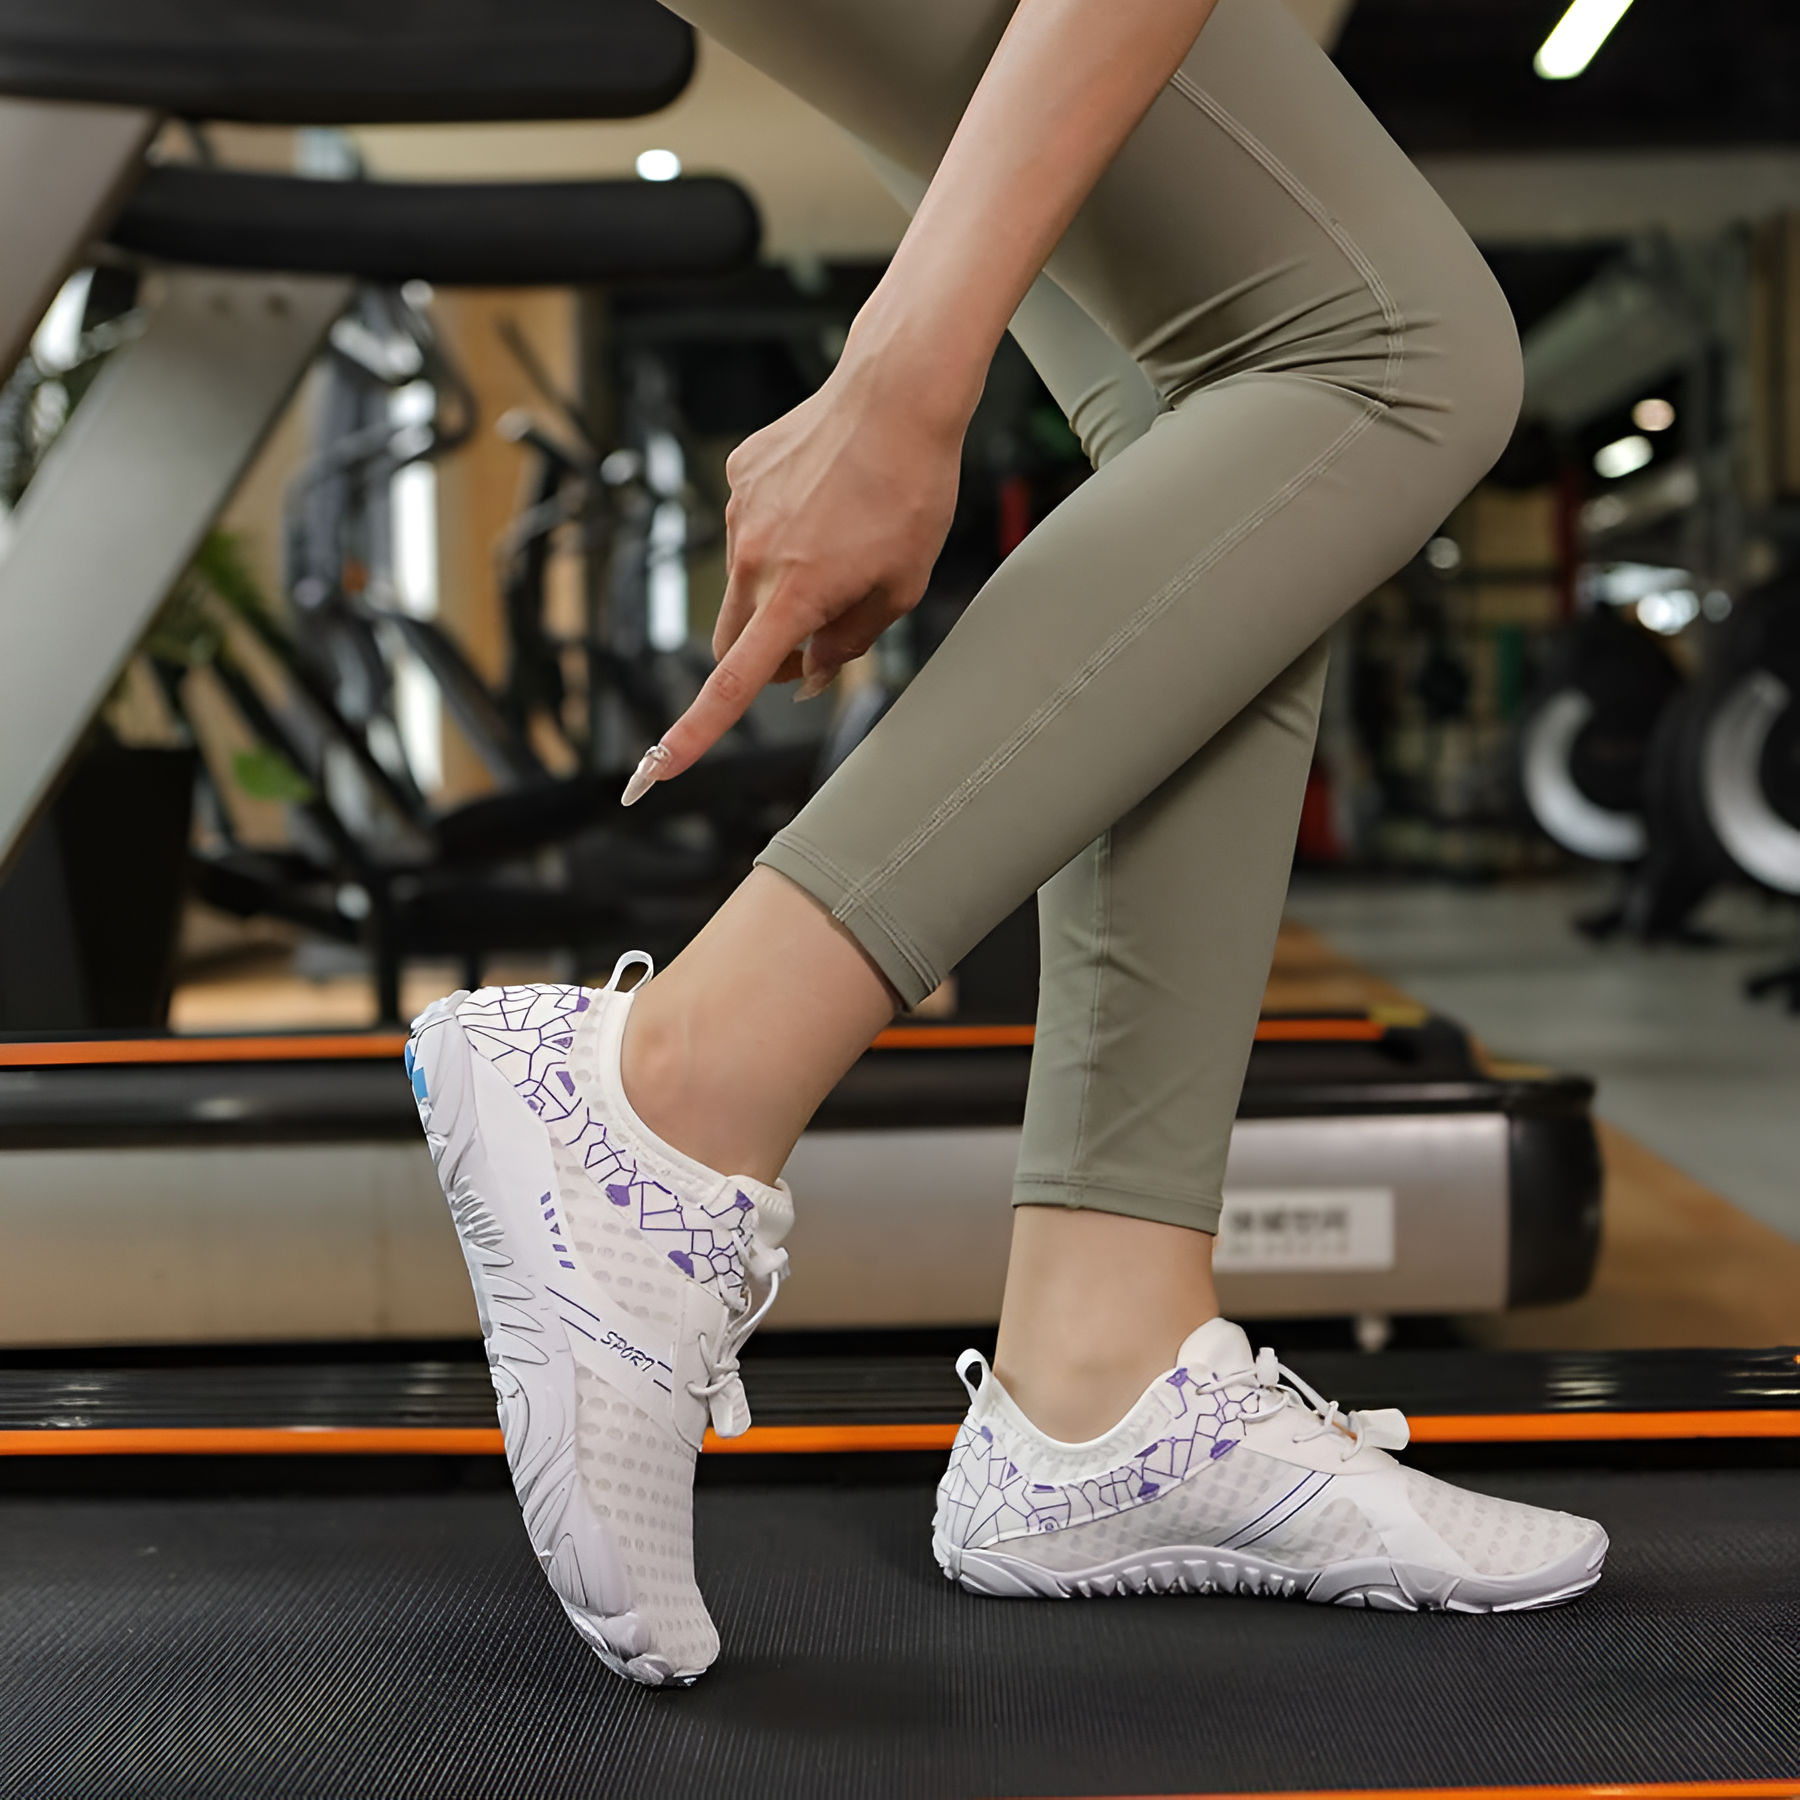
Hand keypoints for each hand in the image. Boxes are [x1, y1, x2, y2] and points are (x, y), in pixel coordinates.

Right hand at [619, 0, 1221, 806]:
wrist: (896, 394)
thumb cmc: (911, 492)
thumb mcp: (902, 585)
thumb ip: (850, 641)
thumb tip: (806, 676)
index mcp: (795, 595)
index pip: (733, 683)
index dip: (693, 736)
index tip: (654, 773)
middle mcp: (754, 558)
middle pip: (734, 642)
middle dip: (765, 657)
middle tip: (818, 639)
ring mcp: (739, 514)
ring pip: (744, 584)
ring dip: (779, 588)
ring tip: (841, 541)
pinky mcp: (737, 477)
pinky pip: (752, 528)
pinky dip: (780, 532)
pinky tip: (825, 500)